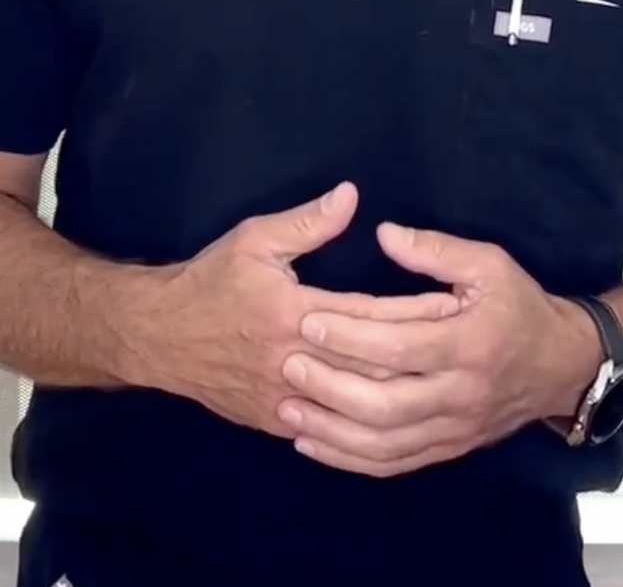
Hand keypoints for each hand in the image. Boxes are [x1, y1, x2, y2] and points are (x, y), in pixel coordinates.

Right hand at [145, 182, 460, 439]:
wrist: (158, 337)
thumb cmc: (209, 283)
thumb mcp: (253, 241)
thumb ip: (307, 222)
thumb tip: (351, 196)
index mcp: (292, 312)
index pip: (367, 313)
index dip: (413, 309)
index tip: (455, 304)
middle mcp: (292, 359)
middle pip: (369, 361)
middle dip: (419, 352)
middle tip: (464, 344)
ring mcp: (283, 397)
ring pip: (354, 401)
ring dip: (399, 390)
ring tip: (442, 379)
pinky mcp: (275, 420)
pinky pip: (329, 426)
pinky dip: (365, 421)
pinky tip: (398, 416)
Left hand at [276, 222, 601, 477]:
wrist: (561, 365)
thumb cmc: (519, 306)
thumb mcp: (490, 264)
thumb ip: (436, 249)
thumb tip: (385, 234)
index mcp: (472, 344)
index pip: (402, 347)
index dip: (352, 336)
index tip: (308, 320)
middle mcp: (462, 394)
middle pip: (387, 404)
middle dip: (331, 388)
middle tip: (289, 366)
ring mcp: (455, 429)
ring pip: (385, 443)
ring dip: (331, 430)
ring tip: (288, 409)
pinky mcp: (448, 449)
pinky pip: (393, 464)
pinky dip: (348, 459)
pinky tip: (312, 443)